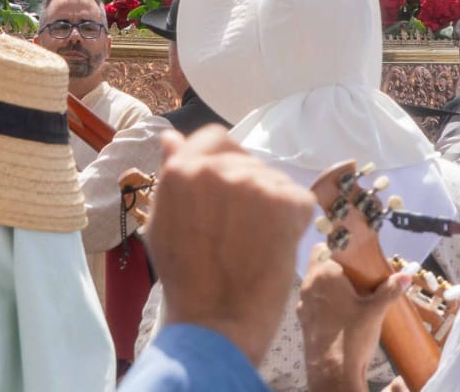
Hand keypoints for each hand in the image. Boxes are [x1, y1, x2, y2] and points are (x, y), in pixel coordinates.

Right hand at [147, 125, 315, 365]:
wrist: (215, 322)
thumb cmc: (185, 279)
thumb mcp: (161, 222)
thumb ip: (170, 176)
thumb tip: (170, 137)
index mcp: (181, 169)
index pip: (214, 139)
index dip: (225, 164)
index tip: (229, 192)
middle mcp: (216, 168)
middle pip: (247, 162)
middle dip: (249, 190)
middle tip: (244, 230)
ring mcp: (252, 182)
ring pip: (273, 181)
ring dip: (271, 206)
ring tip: (257, 243)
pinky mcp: (285, 201)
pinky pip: (298, 200)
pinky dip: (294, 222)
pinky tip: (276, 246)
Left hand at [299, 248, 409, 391]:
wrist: (332, 372)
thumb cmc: (351, 335)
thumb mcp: (375, 312)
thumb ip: (389, 291)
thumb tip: (406, 276)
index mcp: (323, 274)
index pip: (323, 247)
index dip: (338, 249)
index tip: (355, 257)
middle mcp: (308, 285)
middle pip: (319, 265)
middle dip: (337, 268)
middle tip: (358, 277)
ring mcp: (303, 304)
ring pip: (315, 285)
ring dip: (330, 286)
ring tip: (353, 295)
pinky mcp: (304, 320)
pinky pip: (314, 303)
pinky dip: (325, 303)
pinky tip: (342, 313)